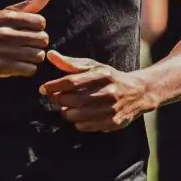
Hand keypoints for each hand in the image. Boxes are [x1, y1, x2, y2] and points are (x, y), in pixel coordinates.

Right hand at [0, 0, 53, 78]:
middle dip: (39, 43)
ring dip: (35, 57)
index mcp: (6, 16)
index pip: (41, 22)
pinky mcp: (0, 67)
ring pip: (38, 55)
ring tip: (25, 55)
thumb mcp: (6, 14)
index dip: (39, 28)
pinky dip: (28, 68)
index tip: (30, 31)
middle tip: (29, 45)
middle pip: (42, 39)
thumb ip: (31, 4)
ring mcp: (2, 50)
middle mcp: (4, 32)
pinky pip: (30, 69)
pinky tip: (19, 65)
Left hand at [39, 50, 156, 131]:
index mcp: (102, 74)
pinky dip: (77, 122)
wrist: (137, 92)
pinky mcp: (113, 122)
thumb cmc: (109, 77)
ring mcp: (111, 108)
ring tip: (66, 107)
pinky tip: (78, 115)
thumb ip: (70, 63)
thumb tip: (50, 55)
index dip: (55, 86)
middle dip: (59, 100)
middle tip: (54, 98)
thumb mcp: (93, 66)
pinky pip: (86, 126)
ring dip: (66, 112)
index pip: (72, 81)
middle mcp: (108, 91)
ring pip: (77, 115)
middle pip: (73, 100)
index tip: (43, 88)